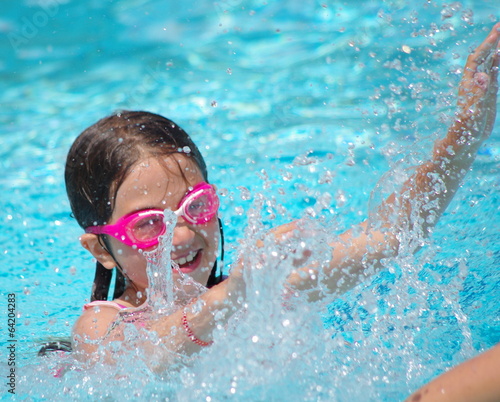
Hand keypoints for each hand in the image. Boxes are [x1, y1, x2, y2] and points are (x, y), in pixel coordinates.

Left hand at [452, 23, 498, 148]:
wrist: (460, 148)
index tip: (498, 30)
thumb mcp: (470, 114)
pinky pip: (493, 78)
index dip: (486, 45)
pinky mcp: (485, 98)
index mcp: (468, 87)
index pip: (477, 60)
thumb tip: (482, 75)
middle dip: (492, 42)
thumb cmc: (461, 134)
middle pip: (483, 59)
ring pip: (488, 66)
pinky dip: (497, 66)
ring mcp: (480, 91)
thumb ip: (478, 95)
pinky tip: (499, 59)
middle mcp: (473, 86)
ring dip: (495, 51)